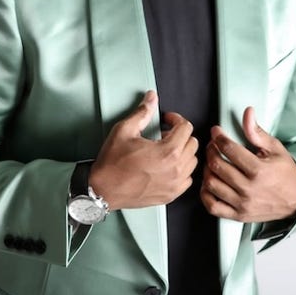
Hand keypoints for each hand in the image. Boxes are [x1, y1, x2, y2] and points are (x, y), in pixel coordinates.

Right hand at [89, 91, 197, 210]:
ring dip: (182, 152)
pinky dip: (181, 170)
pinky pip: (187, 179)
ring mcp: (174, 185)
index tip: (167, 119)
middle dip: (180, 134)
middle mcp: (175, 169)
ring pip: (192, 161)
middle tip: (164, 134)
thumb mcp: (124, 130)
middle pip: (192, 144)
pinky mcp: (170, 195)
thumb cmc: (112, 163)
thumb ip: (142, 112)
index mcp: (167, 152)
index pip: (186, 128)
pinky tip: (167, 166)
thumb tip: (151, 99)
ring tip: (165, 149)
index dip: (175, 119)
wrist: (103, 190)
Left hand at [200, 106, 295, 221]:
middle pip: (217, 165)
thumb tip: (247, 112)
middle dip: (211, 150)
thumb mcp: (275, 149)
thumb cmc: (286, 173)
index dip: (219, 136)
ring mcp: (242, 204)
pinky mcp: (238, 216)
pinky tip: (210, 182)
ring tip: (213, 162)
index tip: (216, 131)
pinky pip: (213, 206)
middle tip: (213, 145)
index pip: (229, 149)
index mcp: (259, 170)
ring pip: (211, 184)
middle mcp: (249, 189)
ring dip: (207, 170)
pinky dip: (205, 194)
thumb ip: (257, 132)